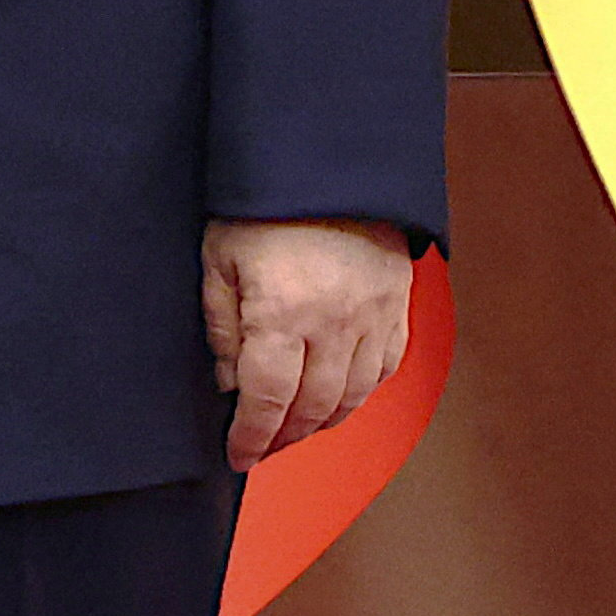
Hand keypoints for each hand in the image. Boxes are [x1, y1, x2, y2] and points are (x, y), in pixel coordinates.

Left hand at [202, 217, 414, 468]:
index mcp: (282, 314)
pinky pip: (385, 370)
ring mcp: (373, 318)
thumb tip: (231, 382)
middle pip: (311, 408)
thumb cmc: (265, 203)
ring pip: (352, 397)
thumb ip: (222, 325)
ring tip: (297, 428)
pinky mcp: (397, 306)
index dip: (251, 437)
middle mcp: (333, 325)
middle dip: (284, 437)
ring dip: (323, 422)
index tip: (238, 453)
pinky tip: (340, 396)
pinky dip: (361, 393)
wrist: (327, 162)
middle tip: (264, 445)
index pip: (266, 400)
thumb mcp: (219, 257)